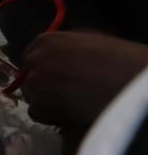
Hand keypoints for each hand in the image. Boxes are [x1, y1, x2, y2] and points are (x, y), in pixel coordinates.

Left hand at [18, 30, 147, 131]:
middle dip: (43, 83)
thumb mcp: (87, 39)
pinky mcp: (39, 107)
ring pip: (31, 94)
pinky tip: (66, 113)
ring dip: (45, 99)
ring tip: (68, 102)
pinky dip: (48, 115)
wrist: (125, 82)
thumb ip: (64, 46)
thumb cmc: (114, 59)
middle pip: (30, 75)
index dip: (42, 66)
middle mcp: (35, 61)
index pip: (32, 54)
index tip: (52, 74)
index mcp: (46, 41)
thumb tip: (56, 55)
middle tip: (62, 91)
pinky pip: (35, 113)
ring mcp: (34, 84)